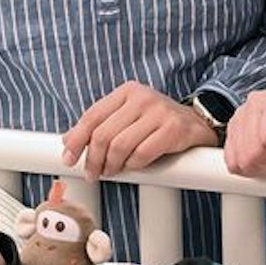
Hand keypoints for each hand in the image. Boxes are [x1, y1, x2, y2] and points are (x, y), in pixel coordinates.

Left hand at [60, 80, 215, 178]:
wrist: (197, 123)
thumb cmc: (158, 123)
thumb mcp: (127, 118)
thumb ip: (101, 126)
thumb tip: (67, 140)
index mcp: (127, 91)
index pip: (92, 116)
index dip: (76, 140)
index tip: (69, 157)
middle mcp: (142, 97)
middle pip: (103, 134)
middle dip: (93, 159)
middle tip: (92, 173)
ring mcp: (159, 112)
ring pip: (120, 146)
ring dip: (112, 165)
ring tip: (111, 171)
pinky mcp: (174, 129)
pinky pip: (143, 154)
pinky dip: (133, 166)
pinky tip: (132, 167)